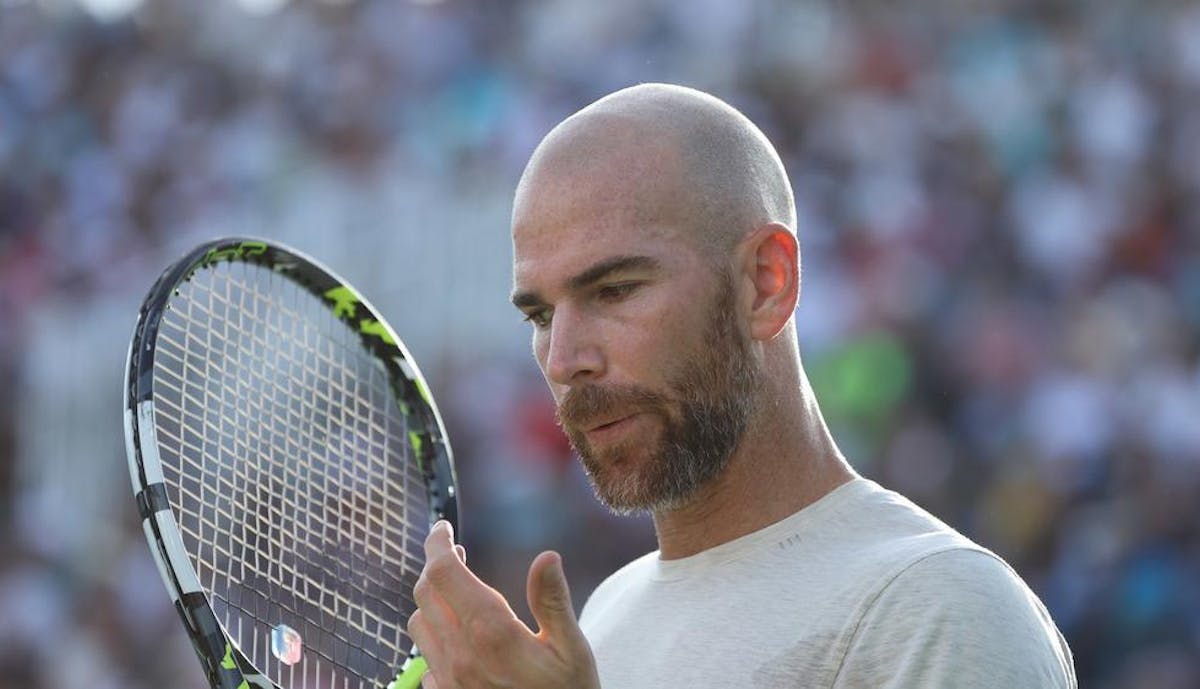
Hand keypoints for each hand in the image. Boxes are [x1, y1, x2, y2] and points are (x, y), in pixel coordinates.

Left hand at [408, 521, 600, 688]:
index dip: (438, 543)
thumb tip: (546, 557)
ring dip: (431, 602)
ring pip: (418, 625)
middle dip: (436, 566)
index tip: (443, 529)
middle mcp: (459, 656)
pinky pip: (425, 661)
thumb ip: (552, 601)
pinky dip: (434, 639)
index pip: (444, 573)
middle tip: (455, 552)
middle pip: (425, 593)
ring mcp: (448, 682)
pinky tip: (458, 640)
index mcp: (490, 633)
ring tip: (456, 593)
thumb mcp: (572, 650)